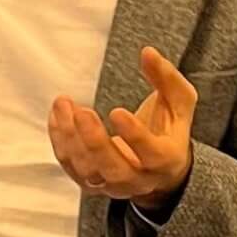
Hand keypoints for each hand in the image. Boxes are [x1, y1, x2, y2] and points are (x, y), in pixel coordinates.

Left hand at [48, 47, 195, 208]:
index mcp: (165, 160)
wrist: (159, 168)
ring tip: (63, 103)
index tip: (116, 111)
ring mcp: (111, 184)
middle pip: (114, 169)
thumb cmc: (168, 129)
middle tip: (83, 112)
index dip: (134, 135)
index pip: (152, 155)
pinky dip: (59, 140)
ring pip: (87, 170)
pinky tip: (58, 114)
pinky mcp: (89, 182)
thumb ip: (167, 79)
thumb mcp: (179, 103)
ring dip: (70, 137)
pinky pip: (69, 166)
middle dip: (95, 142)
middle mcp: (138, 179)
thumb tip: (148, 52)